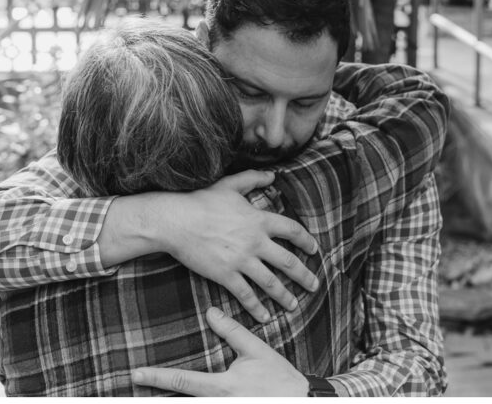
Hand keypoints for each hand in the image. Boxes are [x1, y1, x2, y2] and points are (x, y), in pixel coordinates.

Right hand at [102, 170, 319, 321]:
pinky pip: (246, 295)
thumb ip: (253, 178)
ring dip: (285, 296)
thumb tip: (272, 174)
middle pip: (288, 262)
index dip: (306, 241)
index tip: (314, 250)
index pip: (292, 230)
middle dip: (304, 276)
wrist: (176, 220)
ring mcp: (241, 260)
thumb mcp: (230, 184)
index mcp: (259, 219)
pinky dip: (257, 308)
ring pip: (271, 282)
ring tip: (294, 305)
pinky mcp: (226, 275)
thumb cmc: (202, 201)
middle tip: (315, 285)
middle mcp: (255, 241)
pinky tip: (265, 317)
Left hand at [132, 306, 309, 395]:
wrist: (302, 403)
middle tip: (134, 386)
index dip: (157, 377)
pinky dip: (196, 400)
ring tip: (151, 394)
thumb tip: (211, 312)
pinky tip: (180, 397)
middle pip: (181, 402)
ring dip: (174, 400)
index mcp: (222, 387)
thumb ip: (233, 332)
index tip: (136, 374)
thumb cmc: (280, 379)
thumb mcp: (257, 351)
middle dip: (157, 397)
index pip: (183, 381)